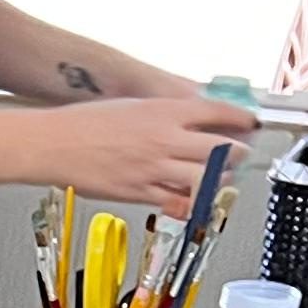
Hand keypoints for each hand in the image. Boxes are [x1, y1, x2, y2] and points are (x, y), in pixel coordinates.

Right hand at [34, 91, 259, 208]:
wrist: (56, 144)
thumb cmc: (86, 123)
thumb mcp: (133, 105)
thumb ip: (163, 114)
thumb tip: (187, 119)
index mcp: (165, 112)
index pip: (219, 113)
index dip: (242, 119)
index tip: (251, 123)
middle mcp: (166, 140)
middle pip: (222, 150)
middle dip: (237, 154)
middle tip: (240, 155)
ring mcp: (155, 168)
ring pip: (205, 180)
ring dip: (218, 181)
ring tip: (220, 180)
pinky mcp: (140, 192)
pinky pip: (177, 202)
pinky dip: (189, 202)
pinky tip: (192, 199)